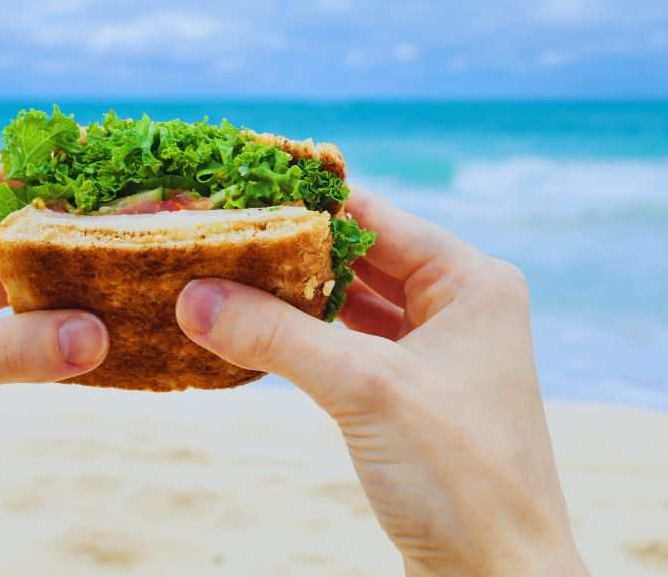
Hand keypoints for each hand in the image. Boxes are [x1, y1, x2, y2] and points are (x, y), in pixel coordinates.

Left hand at [0, 155, 108, 576]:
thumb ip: (7, 351)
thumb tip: (100, 332)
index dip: (55, 170)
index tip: (126, 165)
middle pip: (19, 227)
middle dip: (80, 222)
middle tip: (155, 219)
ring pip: (30, 281)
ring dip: (80, 278)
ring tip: (146, 270)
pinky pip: (33, 336)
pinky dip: (71, 332)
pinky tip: (115, 330)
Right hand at [176, 187, 587, 576]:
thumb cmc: (461, 478)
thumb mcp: (364, 389)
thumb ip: (278, 335)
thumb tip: (194, 295)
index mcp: (473, 281)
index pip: (376, 216)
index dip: (305, 202)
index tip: (236, 189)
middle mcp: (462, 306)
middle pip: (362, 258)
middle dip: (292, 253)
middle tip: (218, 235)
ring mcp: (440, 353)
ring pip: (354, 305)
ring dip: (297, 299)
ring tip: (225, 278)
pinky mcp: (416, 398)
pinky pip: (353, 349)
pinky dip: (308, 341)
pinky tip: (259, 334)